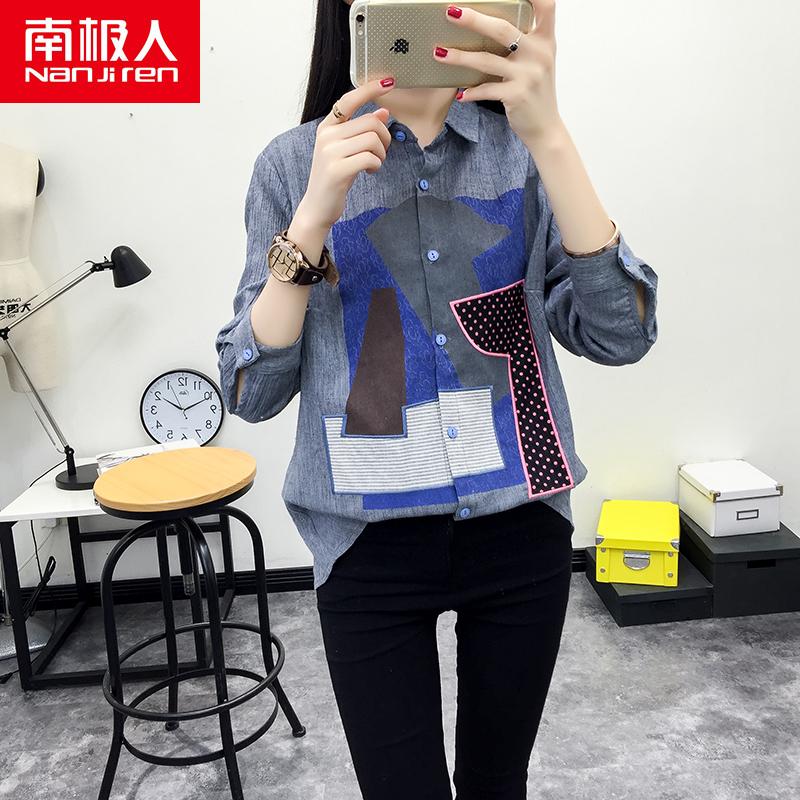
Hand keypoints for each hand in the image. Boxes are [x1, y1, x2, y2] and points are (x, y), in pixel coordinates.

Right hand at [296, 77, 395, 231]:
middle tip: (381, 152)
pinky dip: (376, 166)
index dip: (370, 89)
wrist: (317, 207)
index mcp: (326, 127)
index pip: (348, 100)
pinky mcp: (337, 170)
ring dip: (381, 153)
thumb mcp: (346, 150)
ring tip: (374, 164)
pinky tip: (369, 172)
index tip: (389, 82)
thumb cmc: (334, 178)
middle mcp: (326, 136)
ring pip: (372, 139)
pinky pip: (370, 158)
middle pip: (370, 122)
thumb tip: (383, 112)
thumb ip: (361, 131)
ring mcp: (330, 153)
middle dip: (384, 137)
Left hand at [435, 1, 562, 143]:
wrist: (546, 127)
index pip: (545, 5)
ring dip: (460, 57)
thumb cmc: (536, 91)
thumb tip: (489, 25)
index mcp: (545, 39)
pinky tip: (460, 94)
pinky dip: (471, 91)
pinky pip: (486, 89)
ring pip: (487, 60)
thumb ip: (524, 41)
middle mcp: (539, 53)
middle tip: (451, 12)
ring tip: (439, 53)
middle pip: (502, 29)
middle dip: (473, 19)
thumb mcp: (537, 61)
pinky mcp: (517, 95)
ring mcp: (528, 74)